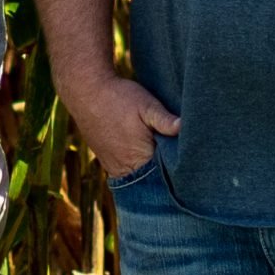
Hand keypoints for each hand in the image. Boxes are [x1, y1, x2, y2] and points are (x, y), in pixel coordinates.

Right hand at [61, 74, 179, 178]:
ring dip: (150, 171)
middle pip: (152, 182)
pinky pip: (127, 172)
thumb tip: (184, 128)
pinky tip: (144, 155)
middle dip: (166, 174)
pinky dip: (137, 167)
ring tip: (161, 156)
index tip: (189, 162)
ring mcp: (113, 167)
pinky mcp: (106, 161)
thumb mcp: (146, 105)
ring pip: (138, 178)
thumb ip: (165, 120)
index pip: (166, 178)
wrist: (85, 91)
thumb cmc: (118, 98)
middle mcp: (125, 169)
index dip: (179, 171)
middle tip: (179, 160)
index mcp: (139, 160)